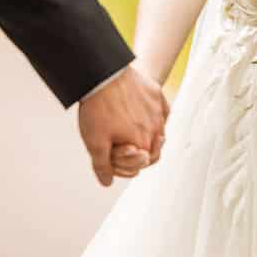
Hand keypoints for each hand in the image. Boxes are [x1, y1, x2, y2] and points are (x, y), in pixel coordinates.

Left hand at [78, 64, 168, 186]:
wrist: (102, 74)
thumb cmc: (98, 108)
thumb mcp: (94, 142)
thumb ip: (102, 166)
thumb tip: (107, 182)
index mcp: (143, 143)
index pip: (143, 164)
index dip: (127, 165)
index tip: (113, 156)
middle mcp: (156, 128)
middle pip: (154, 149)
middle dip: (139, 152)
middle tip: (122, 145)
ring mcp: (158, 110)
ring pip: (159, 130)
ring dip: (147, 135)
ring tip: (129, 129)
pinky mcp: (156, 94)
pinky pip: (161, 111)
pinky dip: (154, 117)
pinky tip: (140, 113)